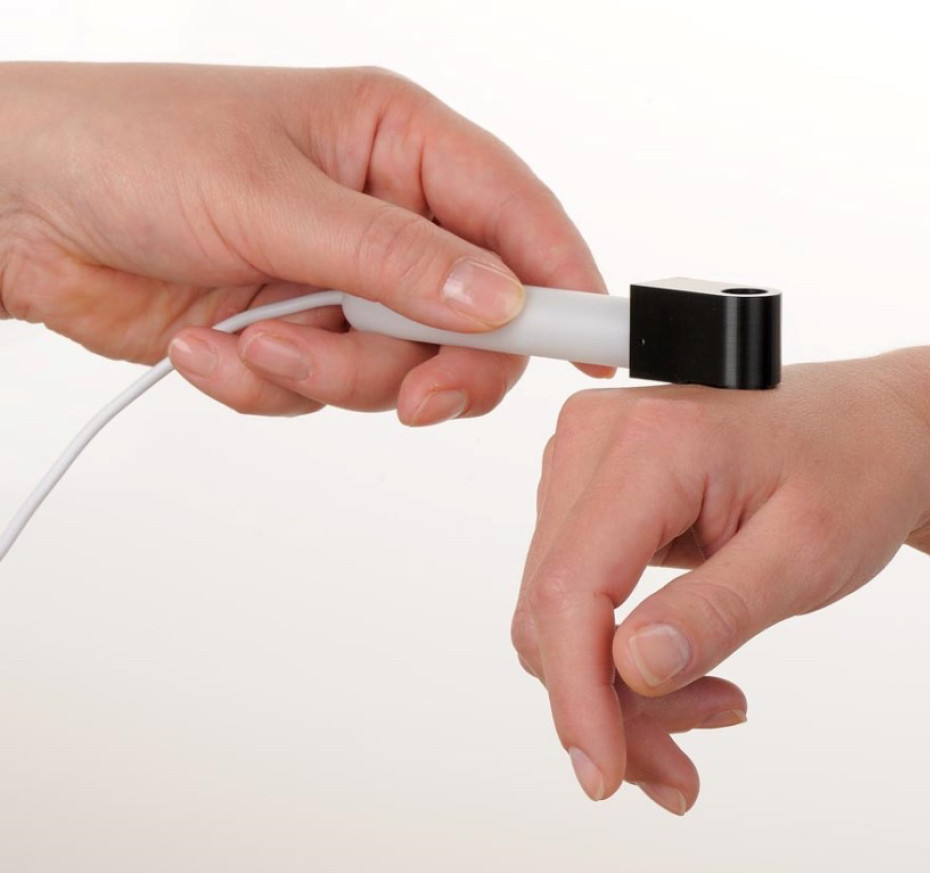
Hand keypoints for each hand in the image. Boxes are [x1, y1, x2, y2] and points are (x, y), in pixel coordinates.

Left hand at [0, 63, 607, 423]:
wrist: (17, 210)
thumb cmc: (128, 149)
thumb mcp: (272, 196)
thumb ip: (395, 258)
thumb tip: (498, 301)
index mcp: (395, 142)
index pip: (515, 215)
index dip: (564, 282)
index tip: (593, 348)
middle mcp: (381, 215)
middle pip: (470, 316)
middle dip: (432, 364)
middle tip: (410, 395)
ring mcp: (339, 280)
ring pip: (394, 367)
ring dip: (327, 374)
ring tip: (258, 342)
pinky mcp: (294, 333)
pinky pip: (323, 390)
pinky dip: (270, 385)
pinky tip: (212, 346)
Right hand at [513, 346, 929, 810]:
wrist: (866, 430)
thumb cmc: (853, 471)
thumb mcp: (807, 555)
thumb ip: (717, 610)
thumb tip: (632, 667)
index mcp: (649, 442)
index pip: (571, 586)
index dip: (576, 693)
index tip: (606, 773)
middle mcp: (594, 442)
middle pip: (555, 608)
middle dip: (608, 703)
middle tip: (679, 769)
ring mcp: (582, 461)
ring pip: (557, 611)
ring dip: (617, 684)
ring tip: (709, 708)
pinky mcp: (588, 489)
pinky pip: (575, 592)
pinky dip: (618, 650)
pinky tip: (682, 671)